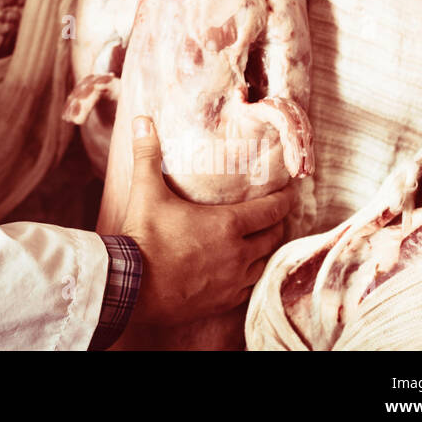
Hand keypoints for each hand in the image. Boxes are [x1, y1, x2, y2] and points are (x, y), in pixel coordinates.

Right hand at [103, 115, 295, 325]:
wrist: (131, 286)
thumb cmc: (144, 237)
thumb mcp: (146, 191)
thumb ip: (147, 154)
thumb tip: (142, 120)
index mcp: (227, 224)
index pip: (270, 210)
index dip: (284, 200)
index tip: (290, 192)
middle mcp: (237, 254)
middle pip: (272, 237)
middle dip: (277, 224)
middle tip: (275, 215)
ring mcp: (232, 281)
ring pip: (263, 263)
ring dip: (265, 251)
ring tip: (261, 242)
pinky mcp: (221, 302)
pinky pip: (248, 287)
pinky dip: (250, 275)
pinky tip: (242, 272)